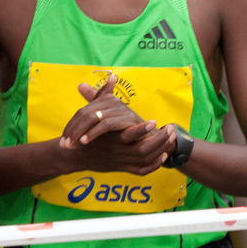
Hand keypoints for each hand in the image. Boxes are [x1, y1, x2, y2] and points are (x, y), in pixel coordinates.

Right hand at [58, 74, 176, 175]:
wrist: (74, 155)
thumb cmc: (83, 130)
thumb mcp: (91, 112)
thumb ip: (104, 94)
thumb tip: (113, 77)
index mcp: (111, 135)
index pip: (129, 134)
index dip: (141, 129)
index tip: (154, 121)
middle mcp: (117, 150)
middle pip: (142, 150)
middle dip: (158, 140)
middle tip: (171, 131)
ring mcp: (121, 160)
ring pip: (145, 159)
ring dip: (160, 150)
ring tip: (171, 139)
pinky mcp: (123, 168)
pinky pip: (142, 170)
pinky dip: (154, 165)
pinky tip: (164, 156)